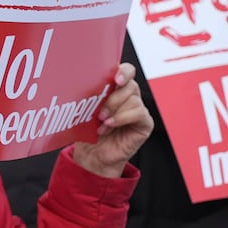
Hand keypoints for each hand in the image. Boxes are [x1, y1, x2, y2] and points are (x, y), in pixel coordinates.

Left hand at [73, 63, 152, 177]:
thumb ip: (91, 96)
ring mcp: (138, 109)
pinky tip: (110, 125)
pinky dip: (122, 118)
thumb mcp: (86, 110)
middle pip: (129, 85)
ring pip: (133, 99)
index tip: (115, 79)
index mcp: (116, 88)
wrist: (93, 155)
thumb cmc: (89, 131)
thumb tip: (82, 84)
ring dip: (115, 111)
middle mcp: (130, 96)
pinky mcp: (145, 123)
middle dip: (113, 97)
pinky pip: (139, 113)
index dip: (123, 72)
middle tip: (99, 111)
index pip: (126, 71)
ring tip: (102, 122)